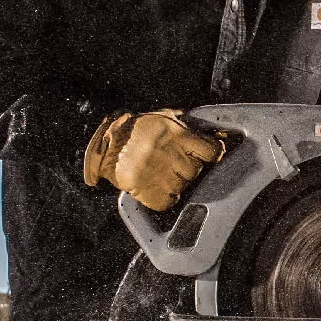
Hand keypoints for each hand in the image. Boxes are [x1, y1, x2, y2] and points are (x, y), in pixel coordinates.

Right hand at [83, 110, 223, 210]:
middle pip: (196, 171)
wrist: (106, 146)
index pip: (212, 151)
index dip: (212, 154)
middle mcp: (171, 155)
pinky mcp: (148, 192)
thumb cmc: (135, 130)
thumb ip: (187, 125)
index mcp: (178, 135)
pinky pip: (168, 202)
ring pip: (183, 187)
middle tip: (172, 162)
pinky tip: (155, 185)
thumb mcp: (163, 117)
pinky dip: (164, 198)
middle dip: (187, 168)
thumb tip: (214, 130)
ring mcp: (160, 175)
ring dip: (175, 183)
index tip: (208, 155)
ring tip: (159, 171)